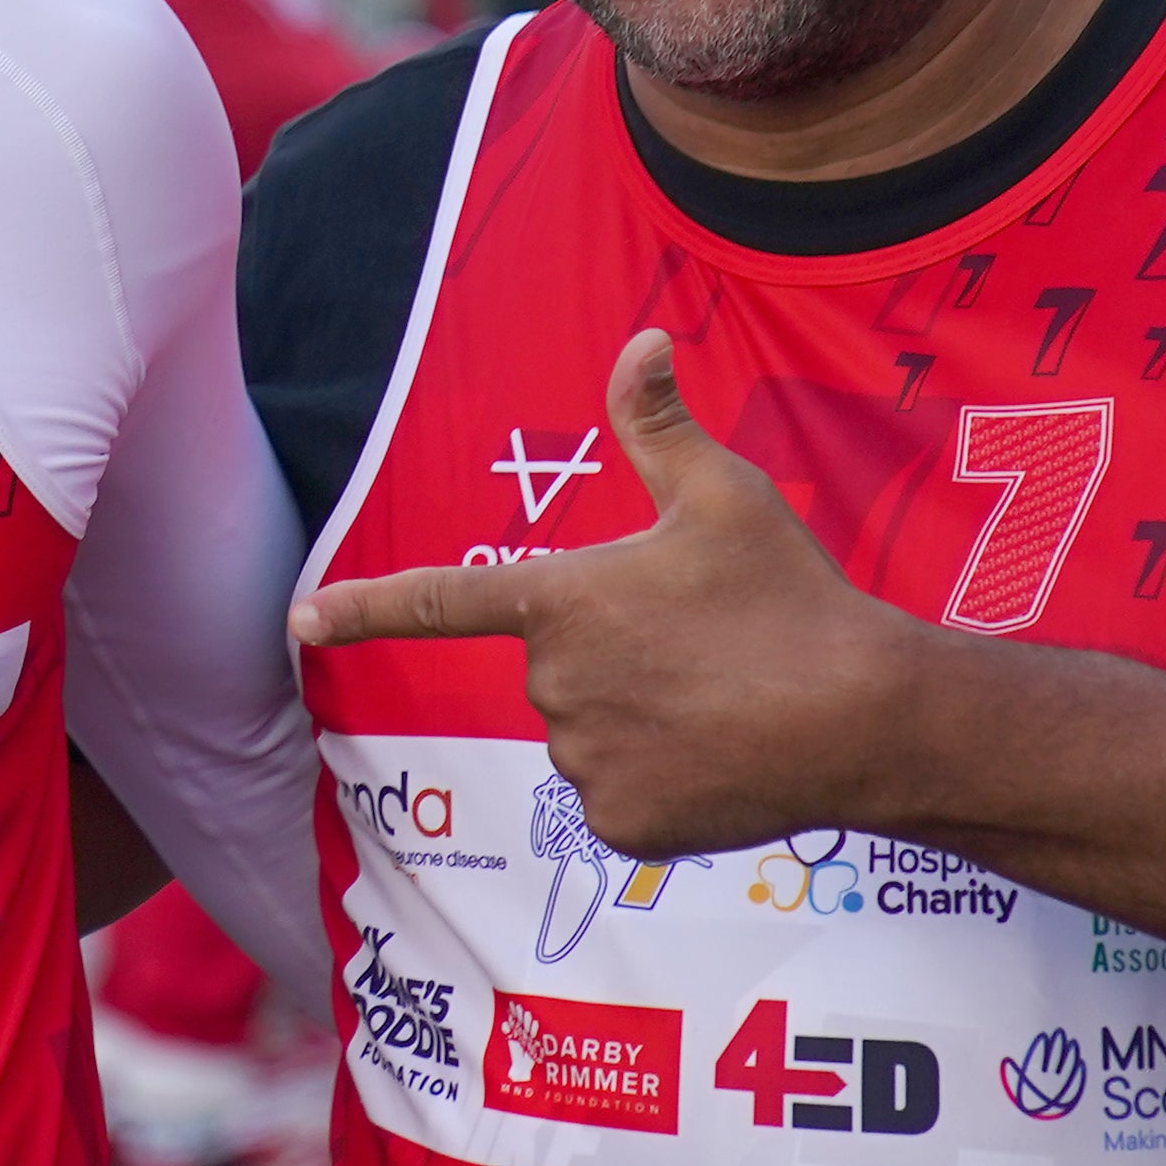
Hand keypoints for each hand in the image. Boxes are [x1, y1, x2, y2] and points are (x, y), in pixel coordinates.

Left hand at [290, 329, 922, 858]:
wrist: (866, 718)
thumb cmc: (791, 596)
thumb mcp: (726, 497)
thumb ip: (661, 426)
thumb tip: (639, 340)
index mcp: (562, 602)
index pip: (439, 601)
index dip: (362, 608)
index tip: (298, 619)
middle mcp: (553, 686)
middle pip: (556, 671)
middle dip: (610, 659)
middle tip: (700, 647)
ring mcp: (581, 762)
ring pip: (587, 736)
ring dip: (636, 721)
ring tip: (721, 701)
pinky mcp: (619, 825)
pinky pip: (617, 798)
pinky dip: (659, 781)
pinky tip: (721, 758)